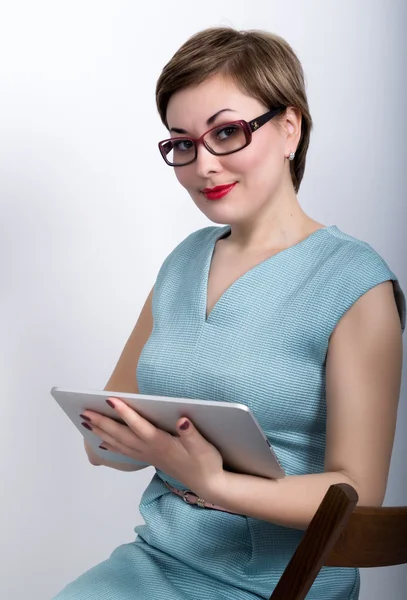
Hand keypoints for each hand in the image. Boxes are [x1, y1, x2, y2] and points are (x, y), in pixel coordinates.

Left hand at [80, 397, 224, 495]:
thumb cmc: (206, 463)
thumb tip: (182, 419)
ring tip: (86, 422)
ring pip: (119, 443)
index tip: (110, 400)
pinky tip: (102, 443)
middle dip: (102, 423)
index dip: (125, 413)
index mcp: (162, 443)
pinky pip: (124, 451)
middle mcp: (151, 450)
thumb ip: (192, 433)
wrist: (208, 484)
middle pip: (121, 435)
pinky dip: (111, 446)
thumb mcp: (204, 447)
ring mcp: (148, 455)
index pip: (139, 426)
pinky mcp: (150, 459)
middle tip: (84, 412)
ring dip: (101, 432)